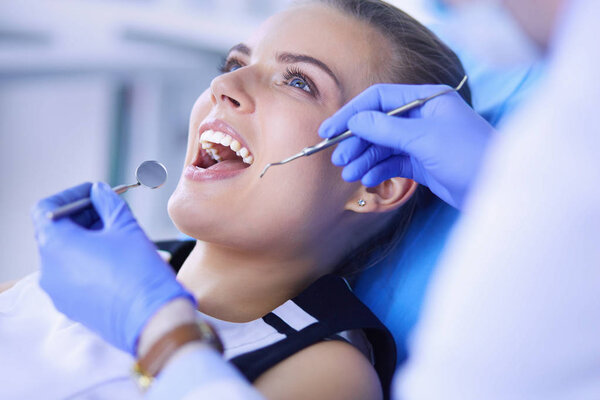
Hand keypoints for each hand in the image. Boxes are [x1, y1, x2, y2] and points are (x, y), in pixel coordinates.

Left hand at [31, 182, 195, 354]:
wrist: (151, 318)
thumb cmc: (139, 272)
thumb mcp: (126, 226)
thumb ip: (109, 202)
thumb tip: (100, 193)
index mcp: (56, 244)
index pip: (47, 209)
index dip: (71, 196)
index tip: (94, 194)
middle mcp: (49, 269)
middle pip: (57, 232)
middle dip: (84, 217)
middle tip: (111, 212)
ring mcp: (58, 291)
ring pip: (67, 255)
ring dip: (90, 240)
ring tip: (122, 237)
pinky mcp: (71, 306)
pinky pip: (75, 276)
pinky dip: (91, 262)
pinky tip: (120, 260)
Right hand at [319, 83, 493, 208]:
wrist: (499, 190)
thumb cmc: (468, 155)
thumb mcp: (423, 139)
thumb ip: (386, 129)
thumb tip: (355, 120)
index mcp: (426, 99)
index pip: (379, 99)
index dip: (352, 113)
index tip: (329, 130)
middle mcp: (422, 117)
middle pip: (378, 124)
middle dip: (356, 141)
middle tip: (337, 159)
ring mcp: (423, 141)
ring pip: (384, 146)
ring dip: (364, 158)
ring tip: (348, 174)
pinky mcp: (424, 163)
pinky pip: (393, 163)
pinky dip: (379, 170)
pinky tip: (367, 179)